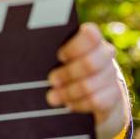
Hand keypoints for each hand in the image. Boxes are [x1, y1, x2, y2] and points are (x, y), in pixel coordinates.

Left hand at [46, 23, 129, 138]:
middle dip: (68, 73)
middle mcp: (104, 53)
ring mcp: (111, 73)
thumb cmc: (66, 66)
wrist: (94, 89)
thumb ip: (48, 49)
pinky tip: (68, 105)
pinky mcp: (114, 94)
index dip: (75, 47)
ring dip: (70, 92)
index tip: (59, 56)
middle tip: (51, 80)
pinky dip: (80, 104)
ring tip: (52, 97)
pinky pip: (98, 101)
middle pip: (91, 62)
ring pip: (92, 84)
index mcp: (90, 38)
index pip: (90, 34)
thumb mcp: (59, 56)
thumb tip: (24, 49)